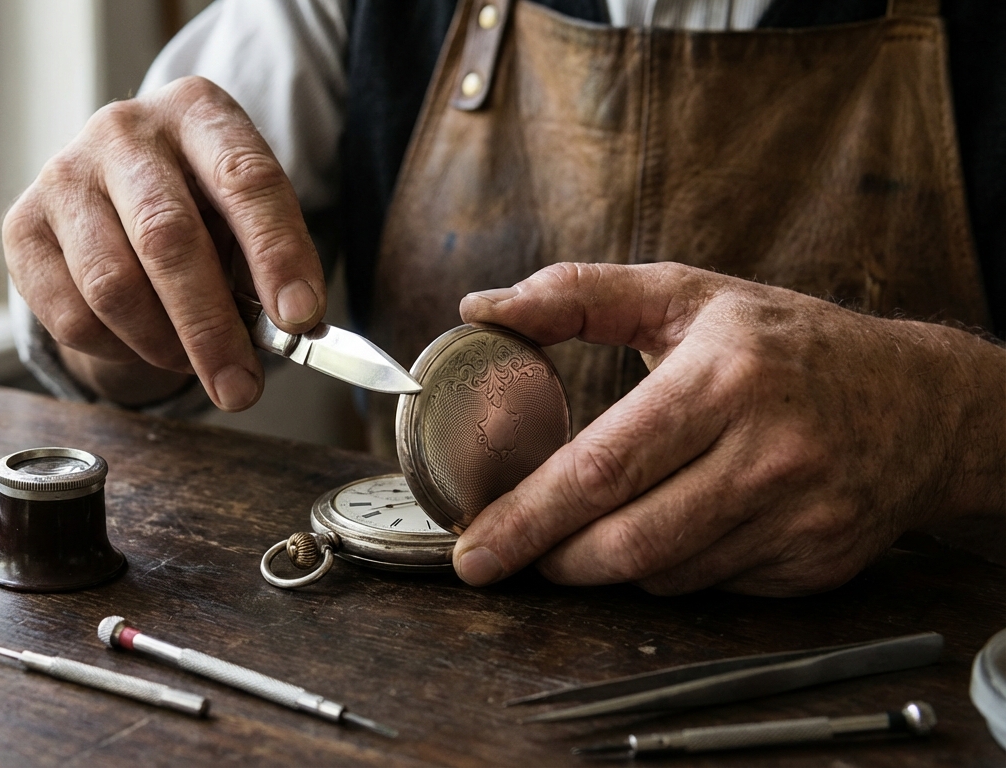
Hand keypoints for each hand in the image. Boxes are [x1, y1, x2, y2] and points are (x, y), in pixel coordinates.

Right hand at [3, 76, 324, 409]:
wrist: (119, 187)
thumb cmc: (201, 206)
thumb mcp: (245, 214)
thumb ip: (267, 263)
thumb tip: (290, 328)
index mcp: (196, 111)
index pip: (244, 179)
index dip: (276, 253)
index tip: (300, 317)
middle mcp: (124, 131)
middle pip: (167, 238)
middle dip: (211, 326)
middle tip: (241, 388)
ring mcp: (64, 175)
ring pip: (113, 285)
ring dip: (162, 345)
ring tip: (193, 363)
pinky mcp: (22, 225)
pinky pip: (70, 314)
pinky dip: (116, 349)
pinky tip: (142, 343)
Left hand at [453, 262, 1005, 595]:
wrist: (924, 403)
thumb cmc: (788, 342)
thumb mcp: (689, 294)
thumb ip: (580, 295)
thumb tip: (482, 308)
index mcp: (723, 378)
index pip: (604, 466)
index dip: (529, 517)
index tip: (474, 549)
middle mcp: (767, 452)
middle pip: (628, 540)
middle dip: (552, 559)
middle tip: (506, 554)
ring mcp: (798, 516)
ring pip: (663, 574)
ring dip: (607, 564)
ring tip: (588, 531)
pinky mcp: (815, 564)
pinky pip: (710, 587)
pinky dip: (670, 568)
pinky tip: (673, 528)